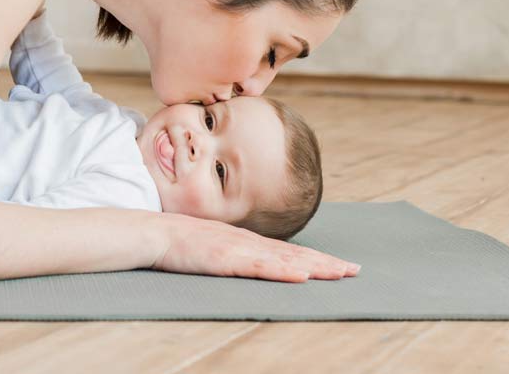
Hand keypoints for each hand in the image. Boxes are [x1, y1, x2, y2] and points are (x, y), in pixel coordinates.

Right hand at [153, 214, 359, 281]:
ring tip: (338, 273)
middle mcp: (248, 243)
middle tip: (354, 270)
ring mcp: (238, 250)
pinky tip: (300, 276)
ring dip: (313, 266)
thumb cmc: (178, 242)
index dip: (314, 257)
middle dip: (325, 262)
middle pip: (293, 254)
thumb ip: (231, 252)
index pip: (287, 250)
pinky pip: (259, 267)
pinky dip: (282, 271)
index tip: (338, 264)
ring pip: (284, 260)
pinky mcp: (226, 260)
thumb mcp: (211, 246)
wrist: (154, 233)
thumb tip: (250, 262)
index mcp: (245, 241)